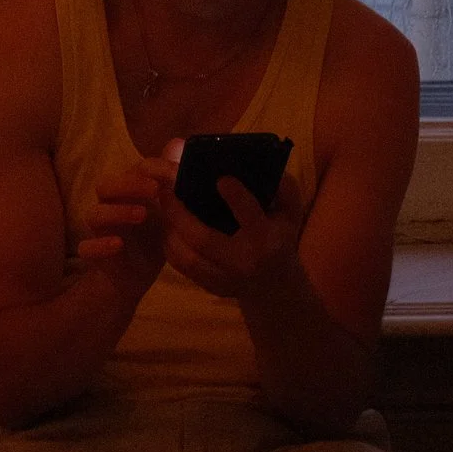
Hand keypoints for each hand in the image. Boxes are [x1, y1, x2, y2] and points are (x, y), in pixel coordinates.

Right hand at [76, 157, 177, 300]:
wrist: (139, 275)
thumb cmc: (155, 234)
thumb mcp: (171, 208)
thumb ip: (171, 177)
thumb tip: (177, 142)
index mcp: (128, 193)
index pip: (129, 172)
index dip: (145, 171)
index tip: (168, 175)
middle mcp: (111, 207)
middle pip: (105, 186)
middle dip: (127, 185)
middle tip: (155, 189)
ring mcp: (101, 230)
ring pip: (93, 214)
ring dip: (116, 212)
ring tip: (142, 215)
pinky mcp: (96, 254)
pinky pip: (86, 248)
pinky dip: (99, 246)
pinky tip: (118, 245)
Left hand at [155, 162, 309, 304]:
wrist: (275, 286)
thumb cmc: (282, 239)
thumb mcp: (291, 213)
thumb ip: (283, 188)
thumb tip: (260, 164)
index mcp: (267, 240)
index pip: (251, 218)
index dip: (237, 198)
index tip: (221, 179)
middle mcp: (243, 262)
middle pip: (203, 239)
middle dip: (179, 213)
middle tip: (165, 189)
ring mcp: (224, 279)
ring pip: (185, 255)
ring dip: (168, 228)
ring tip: (161, 205)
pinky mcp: (208, 286)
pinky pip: (181, 266)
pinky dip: (169, 244)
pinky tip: (167, 226)